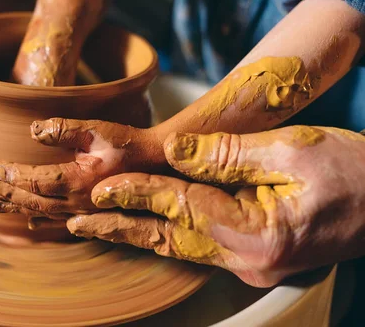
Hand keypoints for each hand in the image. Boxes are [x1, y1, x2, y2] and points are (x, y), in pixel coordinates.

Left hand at [0, 118, 162, 226]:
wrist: (154, 164)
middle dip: (7, 192)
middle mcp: (78, 201)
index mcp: (78, 180)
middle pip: (33, 200)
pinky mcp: (89, 212)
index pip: (35, 180)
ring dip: (16, 207)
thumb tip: (33, 130)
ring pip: (42, 212)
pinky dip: (39, 220)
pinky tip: (28, 221)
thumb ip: (64, 129)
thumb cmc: (126, 143)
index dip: (11, 174)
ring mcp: (83, 210)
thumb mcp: (97, 130)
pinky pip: (58, 221)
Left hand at [67, 126, 364, 286]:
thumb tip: (176, 149)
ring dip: (137, 233)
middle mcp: (250, 260)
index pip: (181, 207)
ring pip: (180, 246)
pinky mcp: (254, 256)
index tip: (99, 185)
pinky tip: (142, 227)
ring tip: (94, 229)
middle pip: (170, 239)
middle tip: (76, 223)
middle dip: (120, 228)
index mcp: (260, 235)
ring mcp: (251, 263)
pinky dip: (167, 231)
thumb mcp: (293, 150)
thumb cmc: (356, 171)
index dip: (137, 193)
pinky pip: (199, 244)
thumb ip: (229, 152)